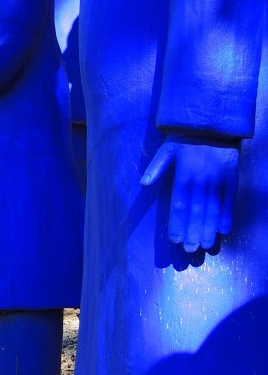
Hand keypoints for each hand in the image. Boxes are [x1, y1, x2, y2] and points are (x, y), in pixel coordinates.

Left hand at [141, 137, 238, 251]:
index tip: (175, 240)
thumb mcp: (166, 149)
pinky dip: (228, 216)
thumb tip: (143, 184)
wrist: (212, 123)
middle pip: (197, 211)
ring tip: (205, 245)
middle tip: (190, 250)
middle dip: (193, 232)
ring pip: (213, 209)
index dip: (177, 224)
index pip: (179, 205)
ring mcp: (218, 180)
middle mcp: (201, 180)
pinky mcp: (232, 178)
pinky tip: (224, 231)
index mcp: (184, 175)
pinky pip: (230, 200)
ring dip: (209, 229)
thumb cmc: (184, 138)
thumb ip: (156, 167)